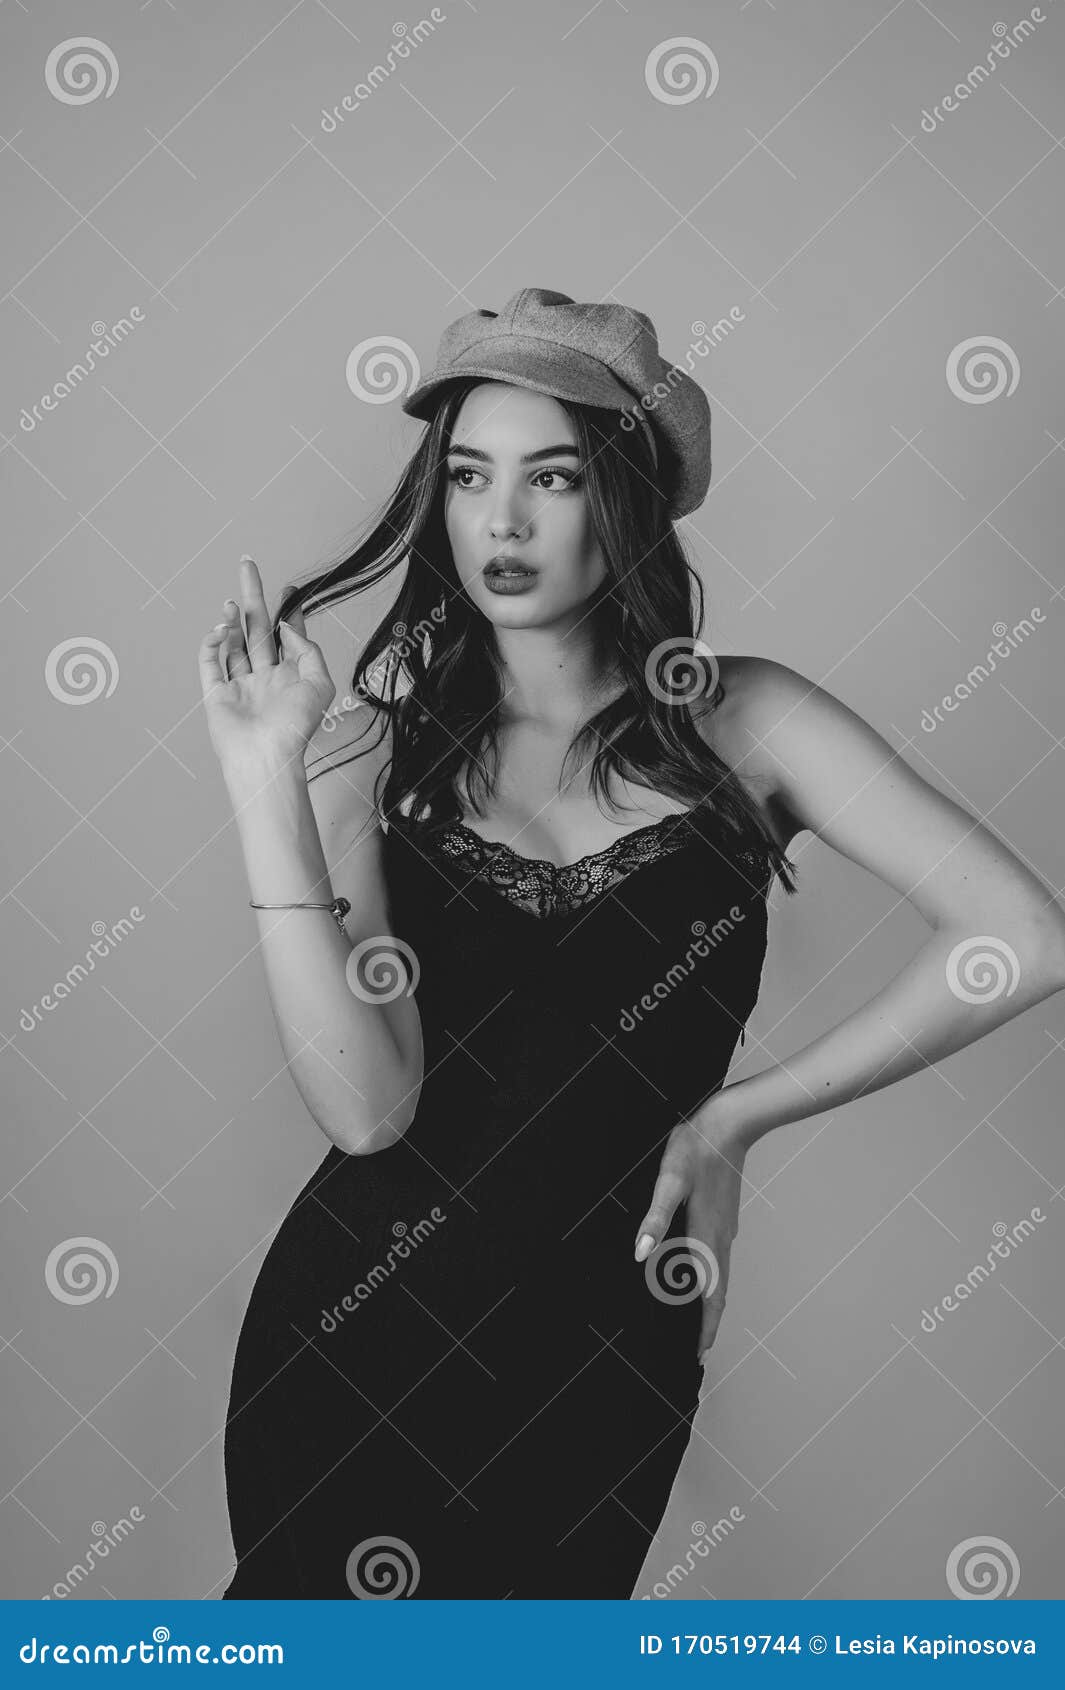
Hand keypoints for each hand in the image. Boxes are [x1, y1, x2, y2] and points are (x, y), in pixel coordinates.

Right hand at [198, 556, 334, 774]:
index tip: (289, 588)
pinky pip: (210, 661)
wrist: (267, 757)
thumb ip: (308, 650)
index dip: (288, 611)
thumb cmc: (296, 728)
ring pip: (233, 642)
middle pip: (256, 628)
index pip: (288, 636)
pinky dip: (211, 641)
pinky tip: (220, 628)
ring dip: (232, 619)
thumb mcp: (320, 684)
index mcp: (290, 677)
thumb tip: (288, 627)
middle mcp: (264, 678)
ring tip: (233, 603)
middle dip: (253, 596)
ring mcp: (239, 685)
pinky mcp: (216, 693)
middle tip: (248, 565)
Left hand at [633, 1098, 746, 1365]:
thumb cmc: (694, 1150)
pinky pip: (719, 1258)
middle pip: (719, 1292)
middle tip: (698, 1349)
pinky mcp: (724, 1215)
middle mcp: (721, 1238)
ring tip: (699, 1320)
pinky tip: (699, 1272)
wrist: (728, 1123)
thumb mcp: (668, 1182)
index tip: (699, 1354)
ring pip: (720, 1275)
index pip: (710, 1295)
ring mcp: (725, 1227)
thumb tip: (640, 1256)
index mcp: (707, 1237)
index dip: (705, 1326)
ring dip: (711, 1301)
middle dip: (709, 1322)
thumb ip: (654, 1219)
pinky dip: (711, 1277)